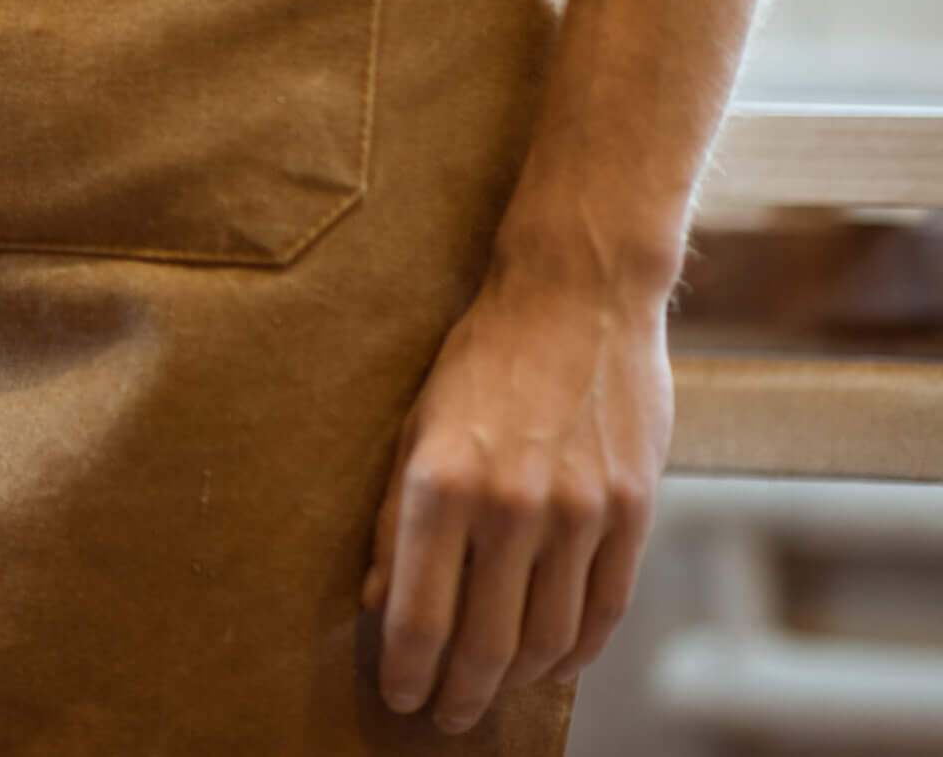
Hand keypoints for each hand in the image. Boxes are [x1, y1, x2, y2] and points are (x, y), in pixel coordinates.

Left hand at [365, 260, 671, 733]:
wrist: (576, 297)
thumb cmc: (481, 360)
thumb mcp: (414, 427)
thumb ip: (396, 520)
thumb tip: (379, 603)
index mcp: (441, 483)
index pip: (419, 616)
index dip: (407, 672)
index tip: (399, 697)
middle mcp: (510, 505)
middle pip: (484, 643)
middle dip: (459, 694)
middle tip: (445, 717)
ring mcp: (579, 511)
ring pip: (549, 639)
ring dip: (516, 681)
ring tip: (492, 691)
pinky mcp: (633, 509)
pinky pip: (606, 609)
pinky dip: (578, 651)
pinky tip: (554, 663)